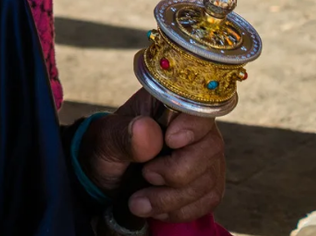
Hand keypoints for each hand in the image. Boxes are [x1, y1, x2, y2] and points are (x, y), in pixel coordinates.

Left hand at [80, 89, 224, 221]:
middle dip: (177, 172)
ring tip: (138, 202)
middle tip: (145, 175)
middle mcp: (195, 127)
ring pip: (208, 179)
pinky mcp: (208, 182)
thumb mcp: (105, 139)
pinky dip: (180, 210)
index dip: (192, 126)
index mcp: (169, 104)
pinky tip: (157, 209)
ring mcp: (205, 155)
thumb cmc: (107, 147)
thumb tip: (147, 131)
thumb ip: (124, 134)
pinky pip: (208, 199)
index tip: (171, 141)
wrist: (107, 175)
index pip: (197, 108)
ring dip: (172, 198)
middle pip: (209, 148)